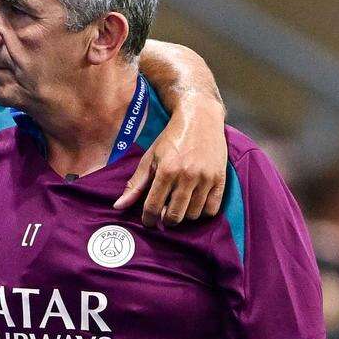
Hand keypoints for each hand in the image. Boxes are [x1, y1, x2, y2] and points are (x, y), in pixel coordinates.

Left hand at [115, 90, 229, 226]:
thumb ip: (136, 184)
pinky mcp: (220, 179)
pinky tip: (195, 203)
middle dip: (165, 220)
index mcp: (166, 171)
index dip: (148, 219)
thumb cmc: (172, 138)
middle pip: (174, 216)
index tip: (148, 221)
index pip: (153, 207)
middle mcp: (187, 176)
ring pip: (193, 215)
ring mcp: (205, 178)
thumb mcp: (150, 157)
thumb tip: (118, 207)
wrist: (200, 118)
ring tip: (180, 205)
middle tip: (164, 213)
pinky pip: (211, 209)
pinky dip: (202, 212)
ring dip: (184, 215)